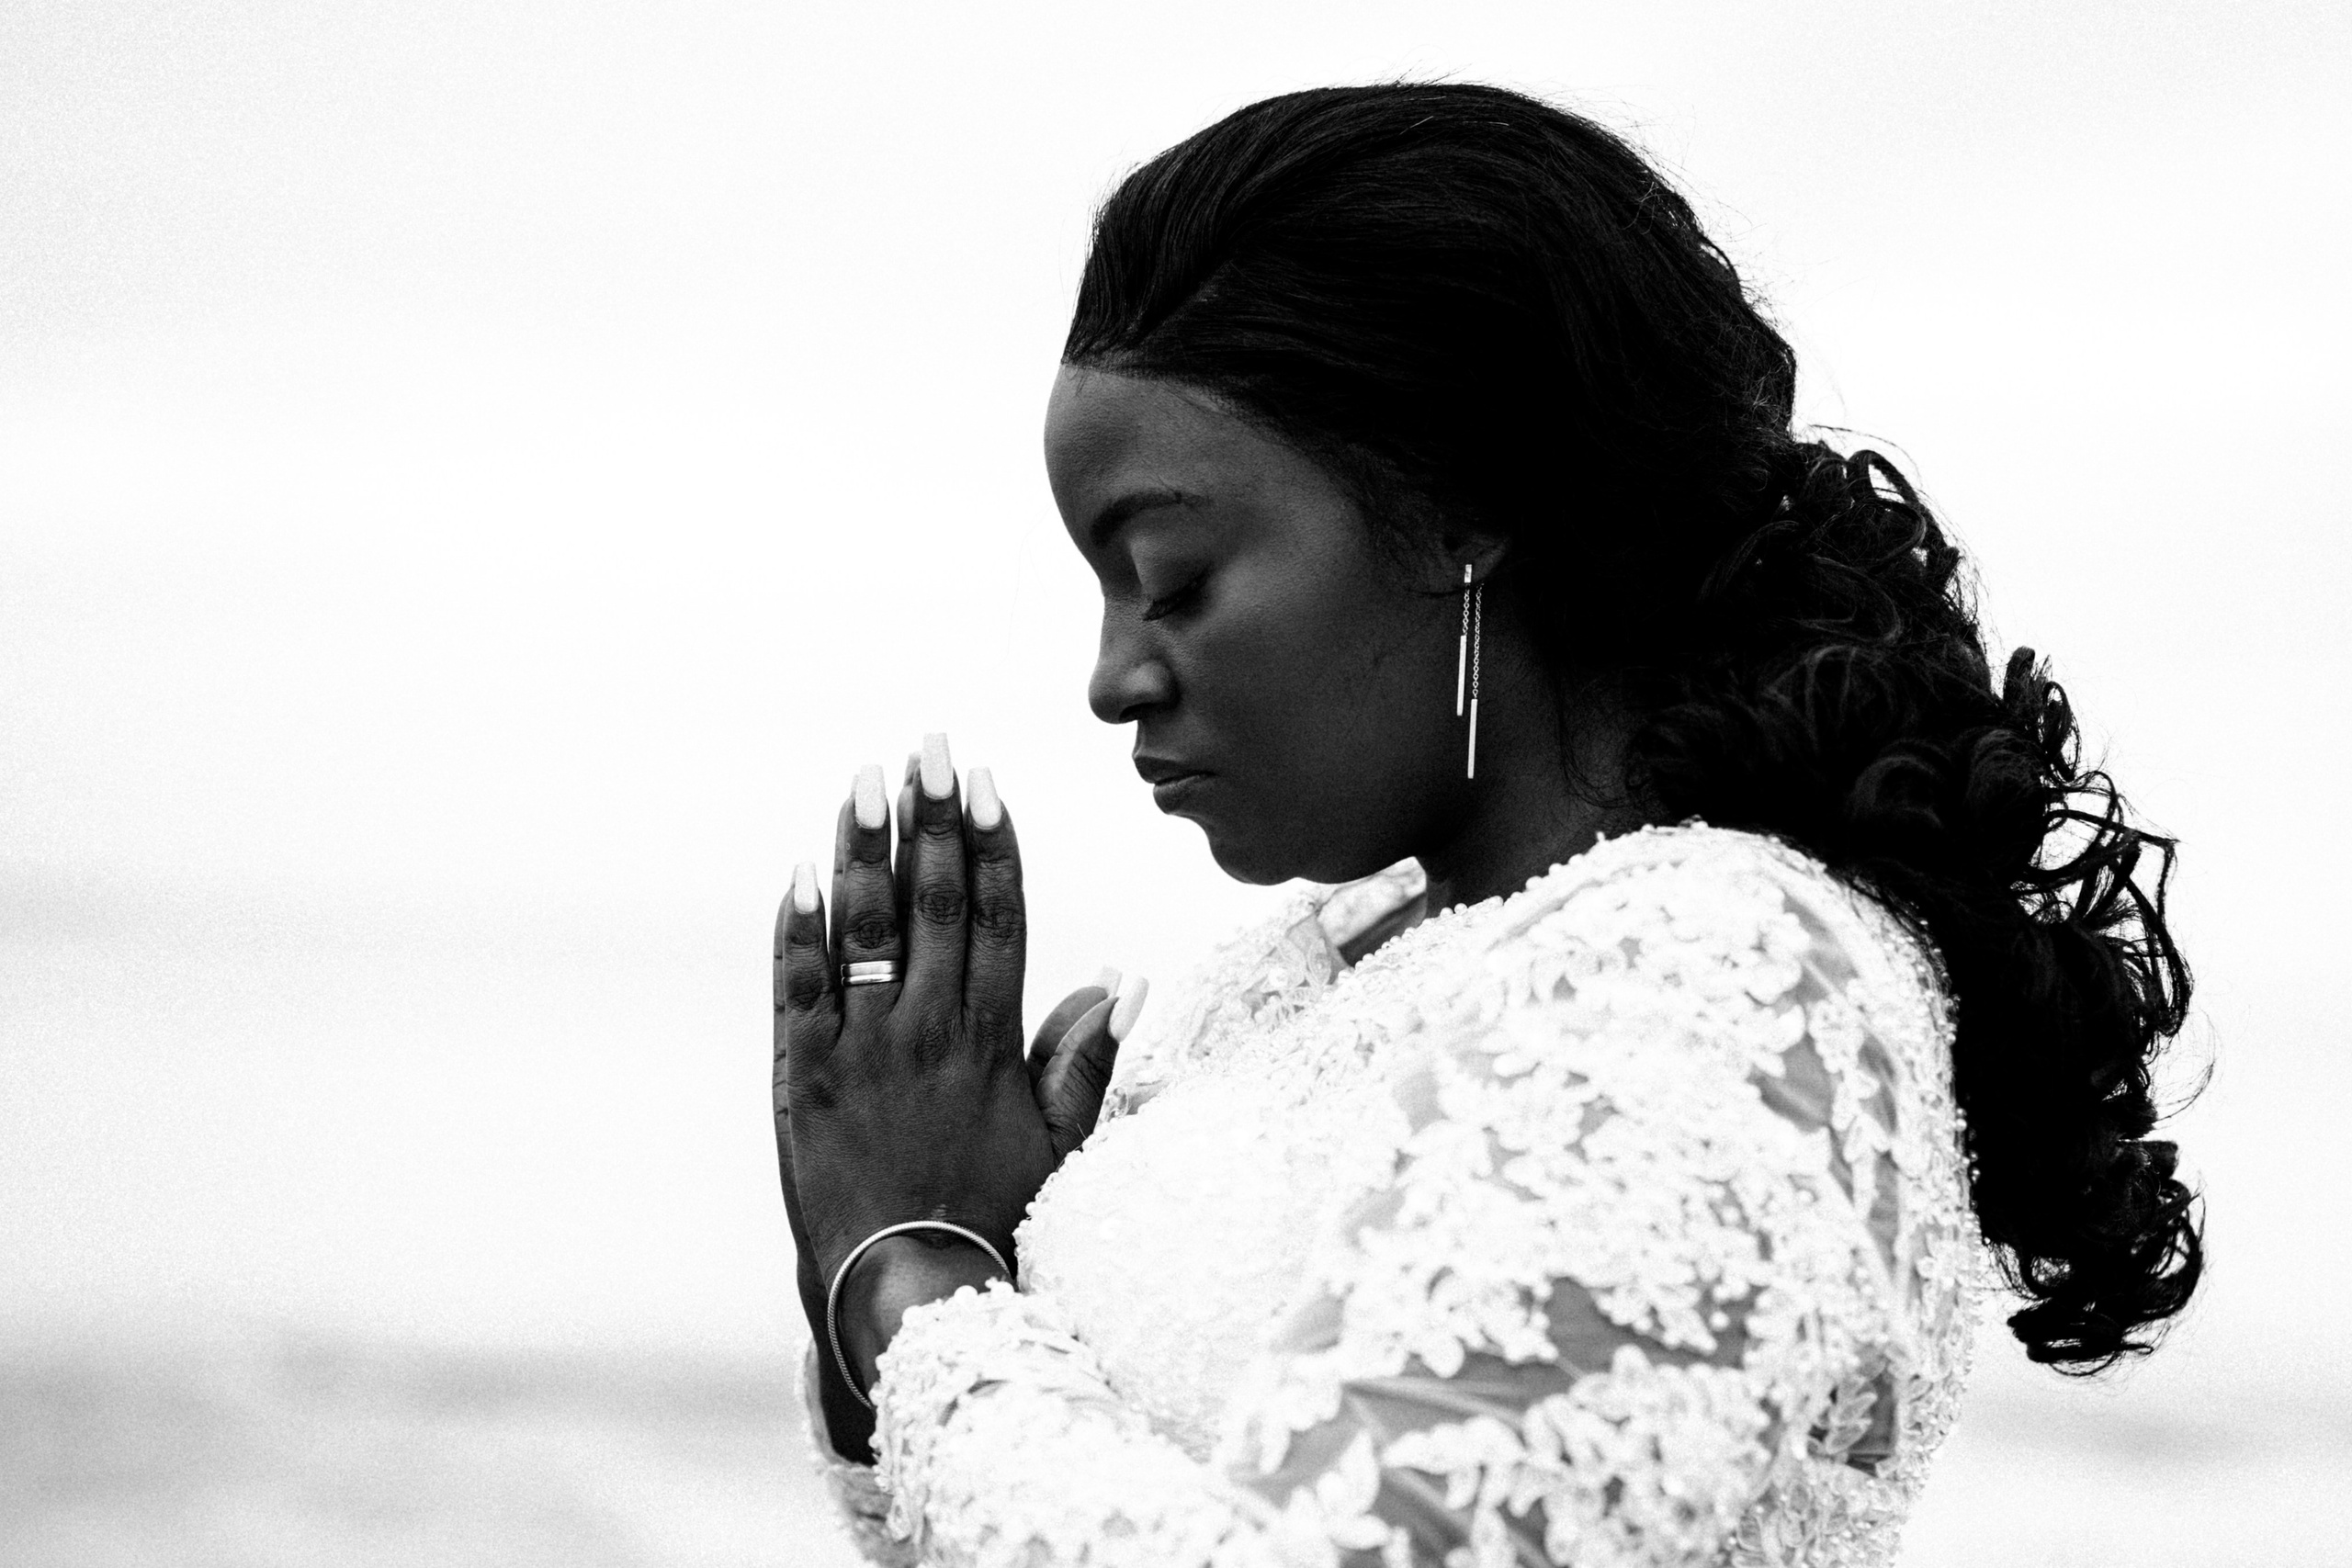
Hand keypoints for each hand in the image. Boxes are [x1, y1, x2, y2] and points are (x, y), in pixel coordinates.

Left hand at [771, 737, 1141, 1453]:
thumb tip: (1123, 979)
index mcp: (991, 1039)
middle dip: (933, 818)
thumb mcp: (1057, 1144)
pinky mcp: (802, 1077)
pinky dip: (799, 929)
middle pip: (935, 902)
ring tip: (867, 778)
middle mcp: (928, 1030)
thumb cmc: (988, 1219)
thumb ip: (1084, 1058)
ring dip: (866, 848)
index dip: (992, 845)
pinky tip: (802, 871)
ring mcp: (862, 1049)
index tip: (989, 782)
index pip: (997, 917)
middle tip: (931, 745)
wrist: (906, 1292)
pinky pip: (799, 988)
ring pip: (866, 928)